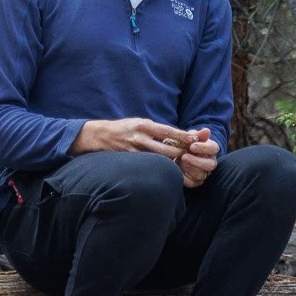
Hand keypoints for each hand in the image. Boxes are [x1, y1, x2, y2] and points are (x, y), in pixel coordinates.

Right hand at [73, 118, 194, 158]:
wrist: (100, 135)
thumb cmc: (124, 128)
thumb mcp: (140, 123)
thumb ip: (156, 129)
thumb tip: (177, 135)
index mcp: (144, 125)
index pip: (168, 131)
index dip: (183, 136)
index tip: (195, 139)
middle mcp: (140, 136)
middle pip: (166, 148)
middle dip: (181, 153)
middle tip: (194, 157)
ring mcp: (134, 149)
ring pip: (158, 159)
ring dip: (172, 163)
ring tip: (184, 166)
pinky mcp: (129, 159)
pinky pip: (147, 165)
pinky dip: (158, 168)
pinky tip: (167, 172)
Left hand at [177, 128, 219, 187]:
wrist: (181, 152)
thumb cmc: (187, 142)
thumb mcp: (191, 136)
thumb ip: (198, 134)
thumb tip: (206, 131)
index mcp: (212, 149)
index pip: (213, 149)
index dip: (203, 148)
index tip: (192, 146)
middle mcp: (211, 162)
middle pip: (210, 165)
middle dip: (196, 161)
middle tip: (183, 156)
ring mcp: (204, 173)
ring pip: (201, 175)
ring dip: (189, 168)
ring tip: (178, 161)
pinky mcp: (196, 182)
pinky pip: (192, 183)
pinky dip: (184, 178)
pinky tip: (176, 170)